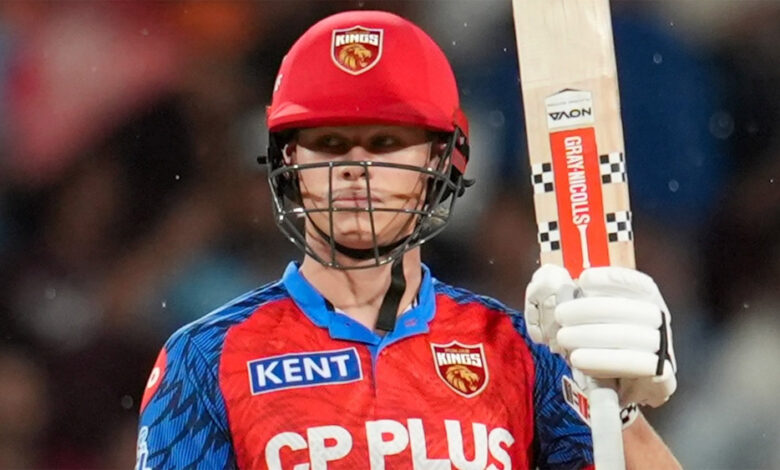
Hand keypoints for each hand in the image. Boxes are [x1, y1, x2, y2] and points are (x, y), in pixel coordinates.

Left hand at [524, 265, 676, 407]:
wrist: (629, 392)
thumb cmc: (610, 349)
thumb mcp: (600, 323)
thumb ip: (589, 306)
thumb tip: (564, 292)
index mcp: (650, 304)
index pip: (641, 285)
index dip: (614, 279)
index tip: (584, 279)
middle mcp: (661, 324)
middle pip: (630, 310)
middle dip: (590, 309)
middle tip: (561, 314)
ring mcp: (665, 350)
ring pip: (630, 336)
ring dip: (591, 335)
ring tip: (563, 337)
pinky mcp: (663, 378)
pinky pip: (635, 365)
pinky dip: (603, 359)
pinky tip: (578, 358)